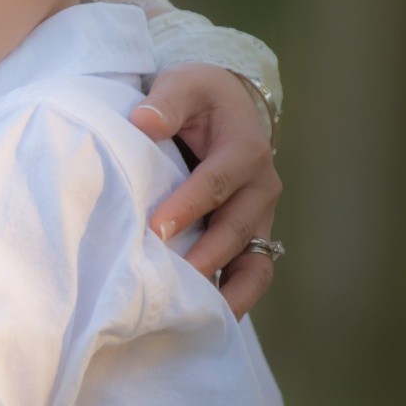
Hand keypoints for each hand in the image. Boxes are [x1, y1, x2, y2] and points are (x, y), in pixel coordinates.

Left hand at [131, 63, 281, 317]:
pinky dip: (235, 298)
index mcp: (245, 150)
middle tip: (166, 279)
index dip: (187, 207)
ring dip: (228, 291)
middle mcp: (261, 188)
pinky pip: (251, 274)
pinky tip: (208, 320)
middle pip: (234, 229)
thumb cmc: (199, 97)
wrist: (227, 106)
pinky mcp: (251, 237)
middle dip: (202, 256)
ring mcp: (260, 217)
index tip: (156, 229)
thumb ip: (165, 102)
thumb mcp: (184, 84)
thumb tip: (143, 122)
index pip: (215, 183)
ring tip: (196, 316)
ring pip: (253, 262)